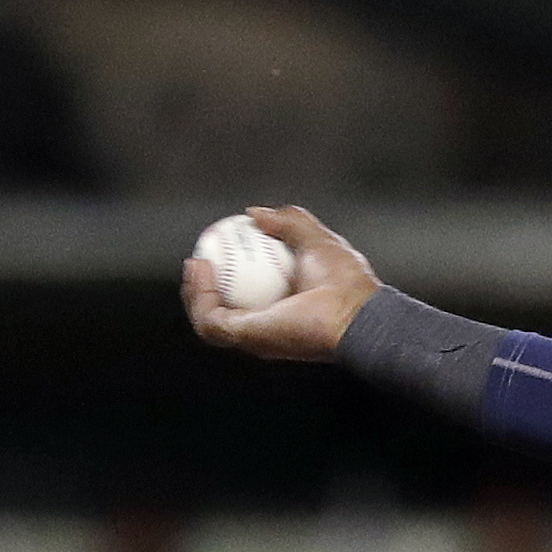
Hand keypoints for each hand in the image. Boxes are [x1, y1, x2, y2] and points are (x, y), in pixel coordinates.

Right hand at [181, 204, 380, 363]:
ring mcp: (254, 338)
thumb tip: (255, 213)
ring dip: (195, 291)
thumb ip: (288, 221)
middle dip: (200, 289)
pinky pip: (210, 318)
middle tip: (199, 259)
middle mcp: (264, 330)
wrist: (356, 309)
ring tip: (196, 264)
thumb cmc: (346, 281)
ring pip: (208, 319)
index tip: (218, 249)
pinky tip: (201, 268)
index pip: (242, 298)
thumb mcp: (315, 238)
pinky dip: (200, 294)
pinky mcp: (246, 337)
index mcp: (280, 312)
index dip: (224, 275)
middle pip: (219, 313)